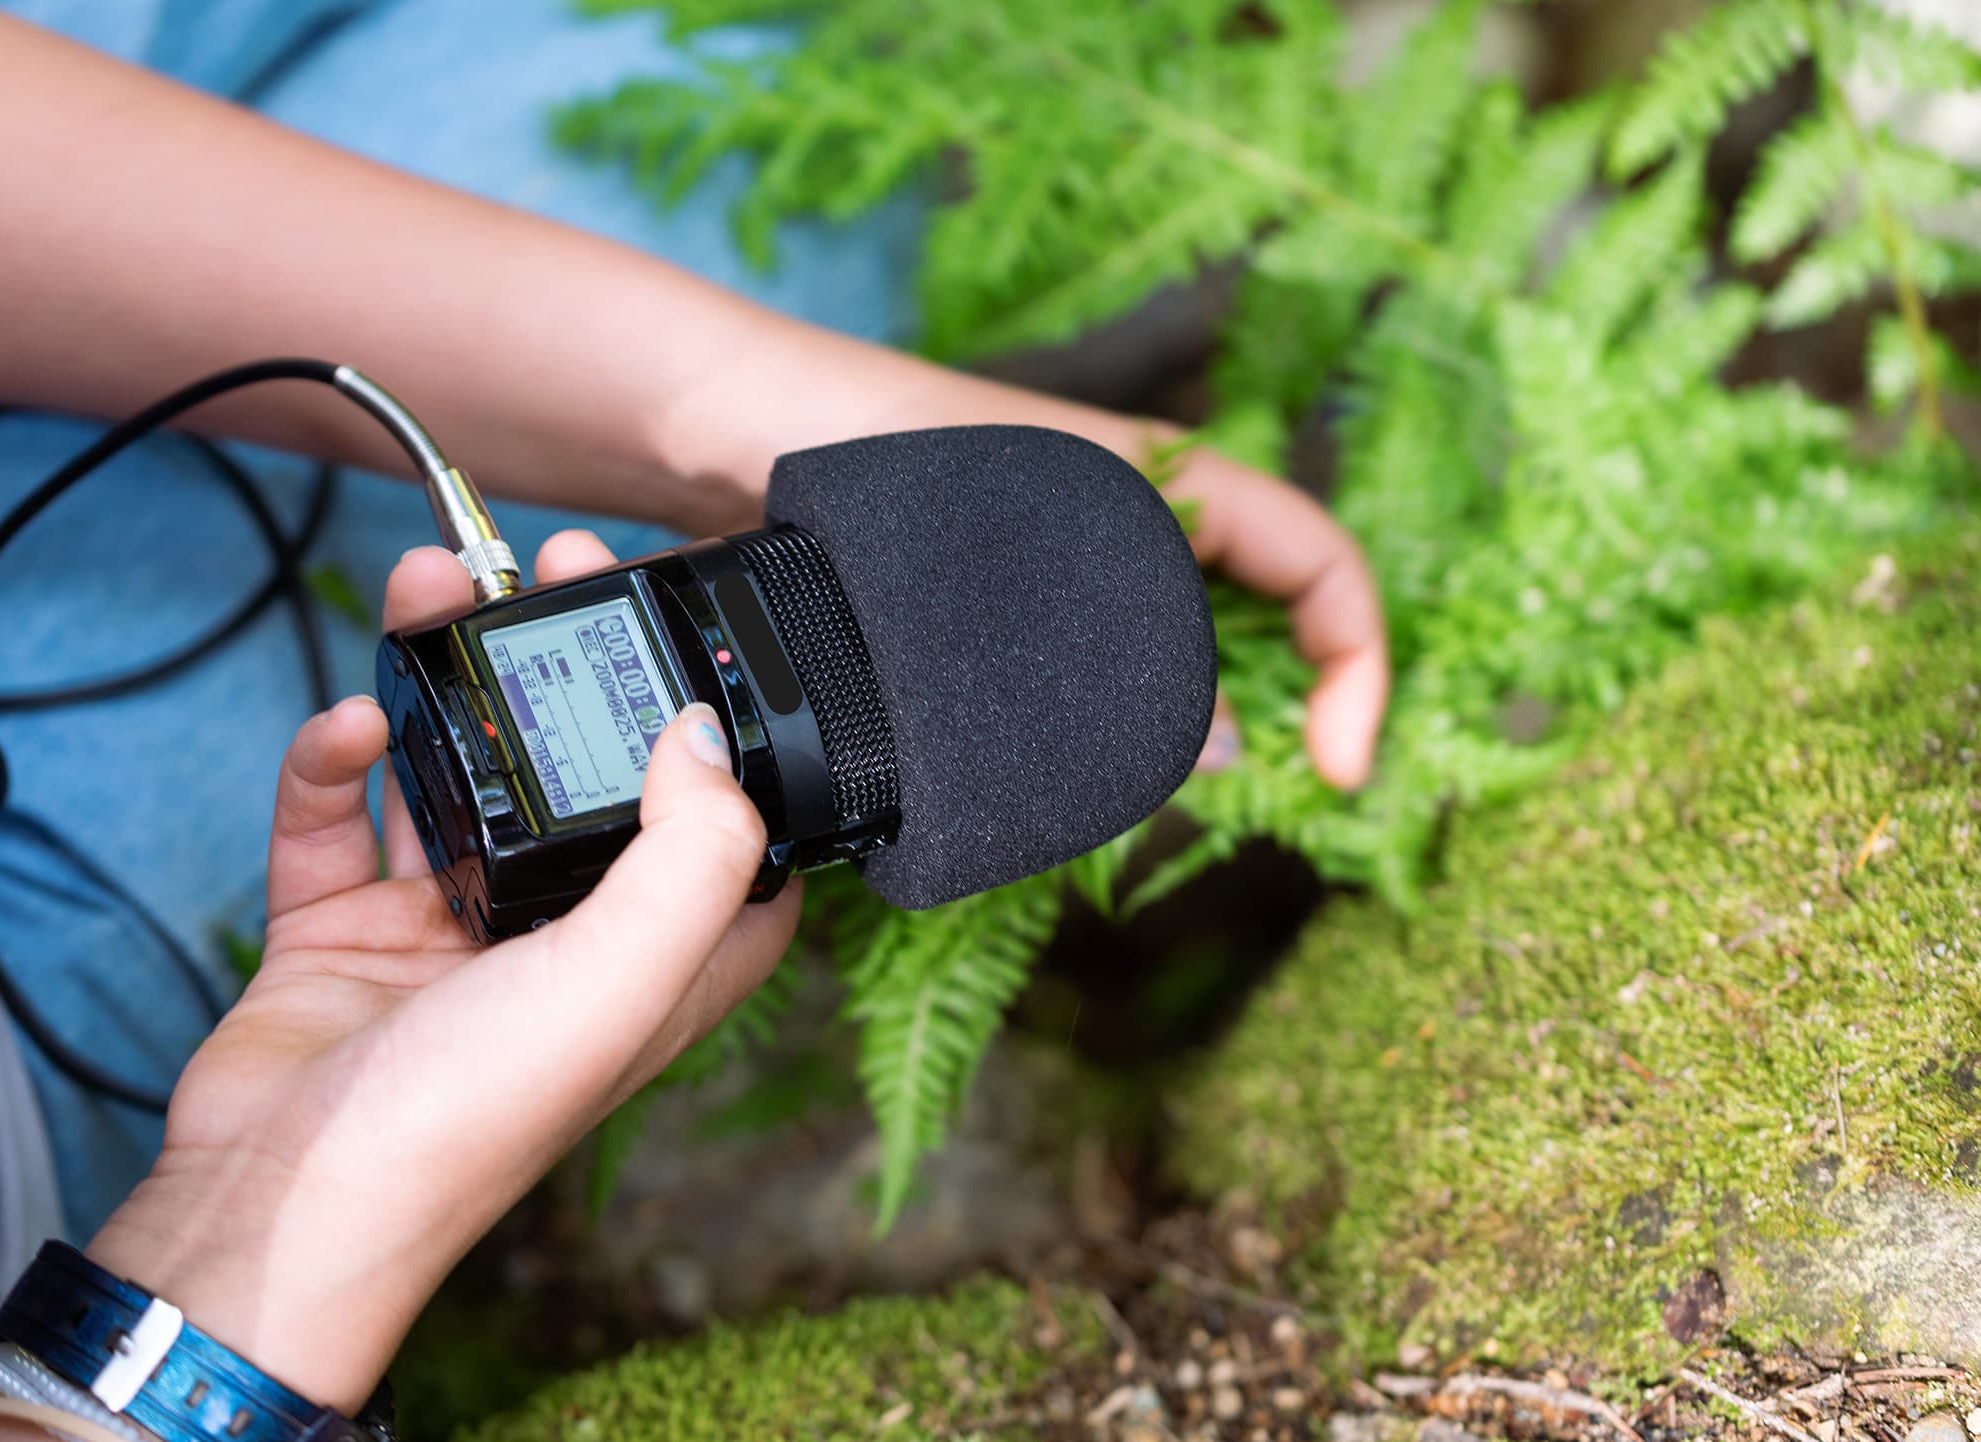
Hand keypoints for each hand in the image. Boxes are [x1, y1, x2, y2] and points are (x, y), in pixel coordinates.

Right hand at [86, 531, 799, 1412]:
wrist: (274, 1205)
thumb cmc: (463, 1120)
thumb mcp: (619, 981)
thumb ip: (690, 854)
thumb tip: (704, 732)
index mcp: (649, 964)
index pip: (724, 841)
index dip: (725, 745)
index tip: (700, 644)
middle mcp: (557, 941)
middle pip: (583, 776)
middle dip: (571, 670)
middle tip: (556, 568)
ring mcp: (446, 932)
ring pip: (456, 771)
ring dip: (443, 680)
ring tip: (431, 584)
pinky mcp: (344, 931)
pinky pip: (339, 818)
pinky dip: (334, 764)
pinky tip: (346, 723)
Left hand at [654, 327, 1387, 789]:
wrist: (740, 432)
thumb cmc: (882, 452)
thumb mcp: (1036, 561)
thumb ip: (1138, 657)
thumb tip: (1228, 751)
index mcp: (1172, 477)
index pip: (1323, 562)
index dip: (1356, 664)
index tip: (1338, 767)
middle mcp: (1136, 516)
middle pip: (1266, 614)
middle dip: (1284, 706)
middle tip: (1255, 801)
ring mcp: (1072, 558)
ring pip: (1181, 650)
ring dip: (1194, 726)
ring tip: (1157, 800)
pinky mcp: (1008, 602)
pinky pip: (1098, 663)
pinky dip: (1112, 723)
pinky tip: (1069, 776)